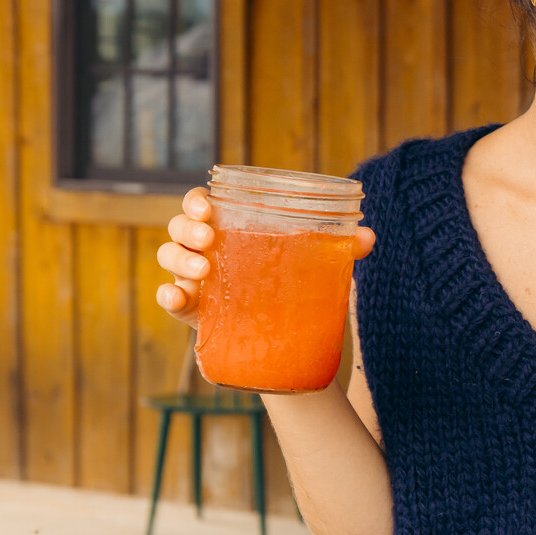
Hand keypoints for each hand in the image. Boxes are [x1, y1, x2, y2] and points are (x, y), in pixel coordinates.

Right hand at [155, 188, 377, 327]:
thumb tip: (368, 237)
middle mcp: (204, 248)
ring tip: (203, 270)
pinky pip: (168, 299)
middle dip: (187, 228)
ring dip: (180, 260)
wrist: (285, 333)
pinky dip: (167, 296)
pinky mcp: (192, 310)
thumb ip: (340, 248)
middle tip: (208, 238)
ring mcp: (194, 279)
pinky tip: (177, 298)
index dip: (196, 201)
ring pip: (169, 258)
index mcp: (229, 227)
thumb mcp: (314, 264)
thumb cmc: (291, 282)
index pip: (201, 204)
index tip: (208, 207)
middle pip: (179, 228)